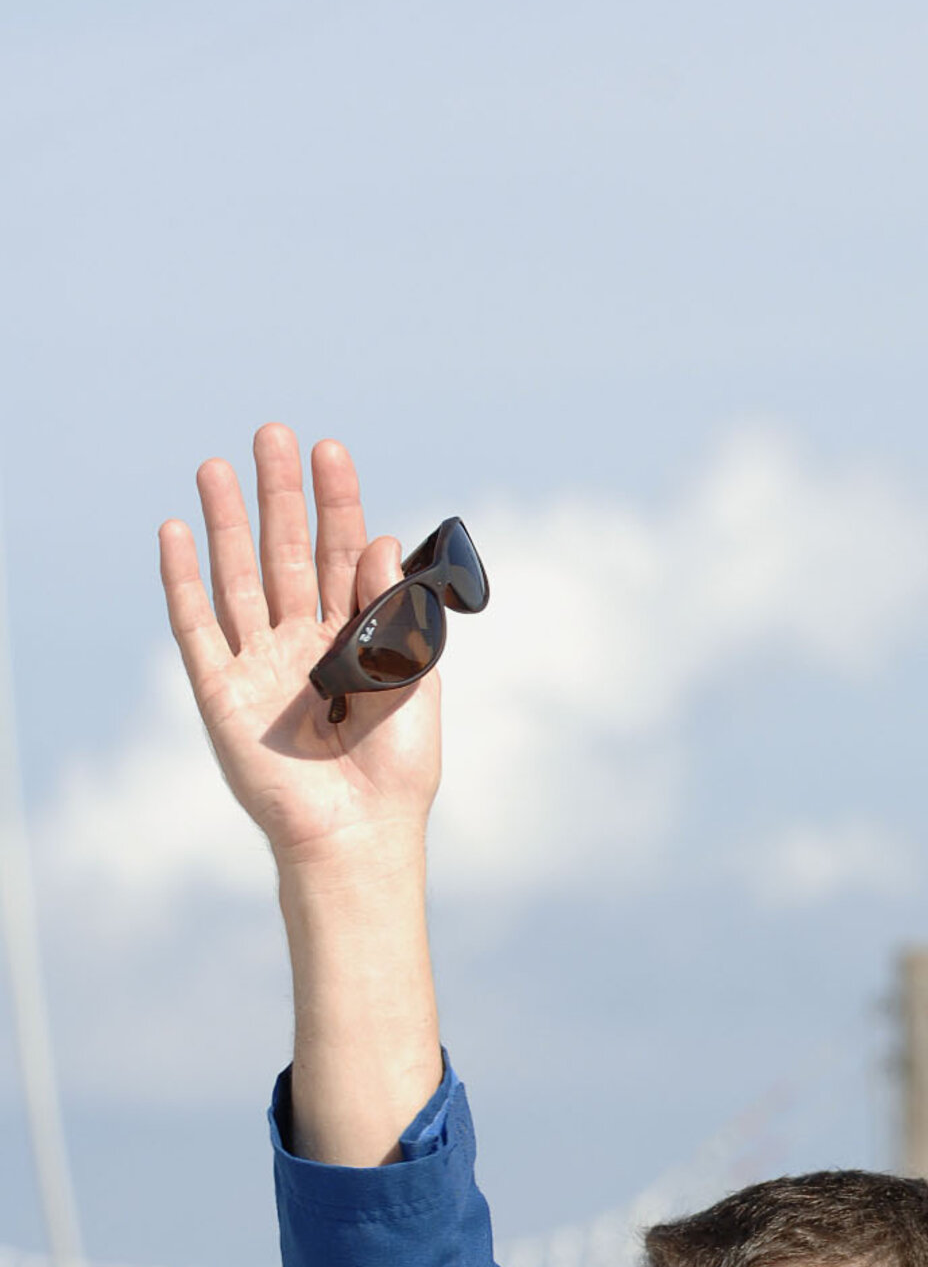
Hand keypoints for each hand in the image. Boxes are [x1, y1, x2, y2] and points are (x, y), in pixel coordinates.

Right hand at [163, 422, 445, 1162]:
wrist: (358, 834)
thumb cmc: (397, 770)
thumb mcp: (413, 679)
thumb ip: (394, 611)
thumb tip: (377, 540)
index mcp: (354, 636)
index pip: (340, 552)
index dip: (335, 501)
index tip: (330, 449)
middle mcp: (302, 641)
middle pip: (286, 551)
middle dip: (280, 493)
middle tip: (273, 432)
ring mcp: (258, 663)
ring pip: (238, 575)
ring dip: (227, 521)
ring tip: (216, 464)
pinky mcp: (220, 693)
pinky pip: (196, 626)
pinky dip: (183, 580)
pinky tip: (176, 532)